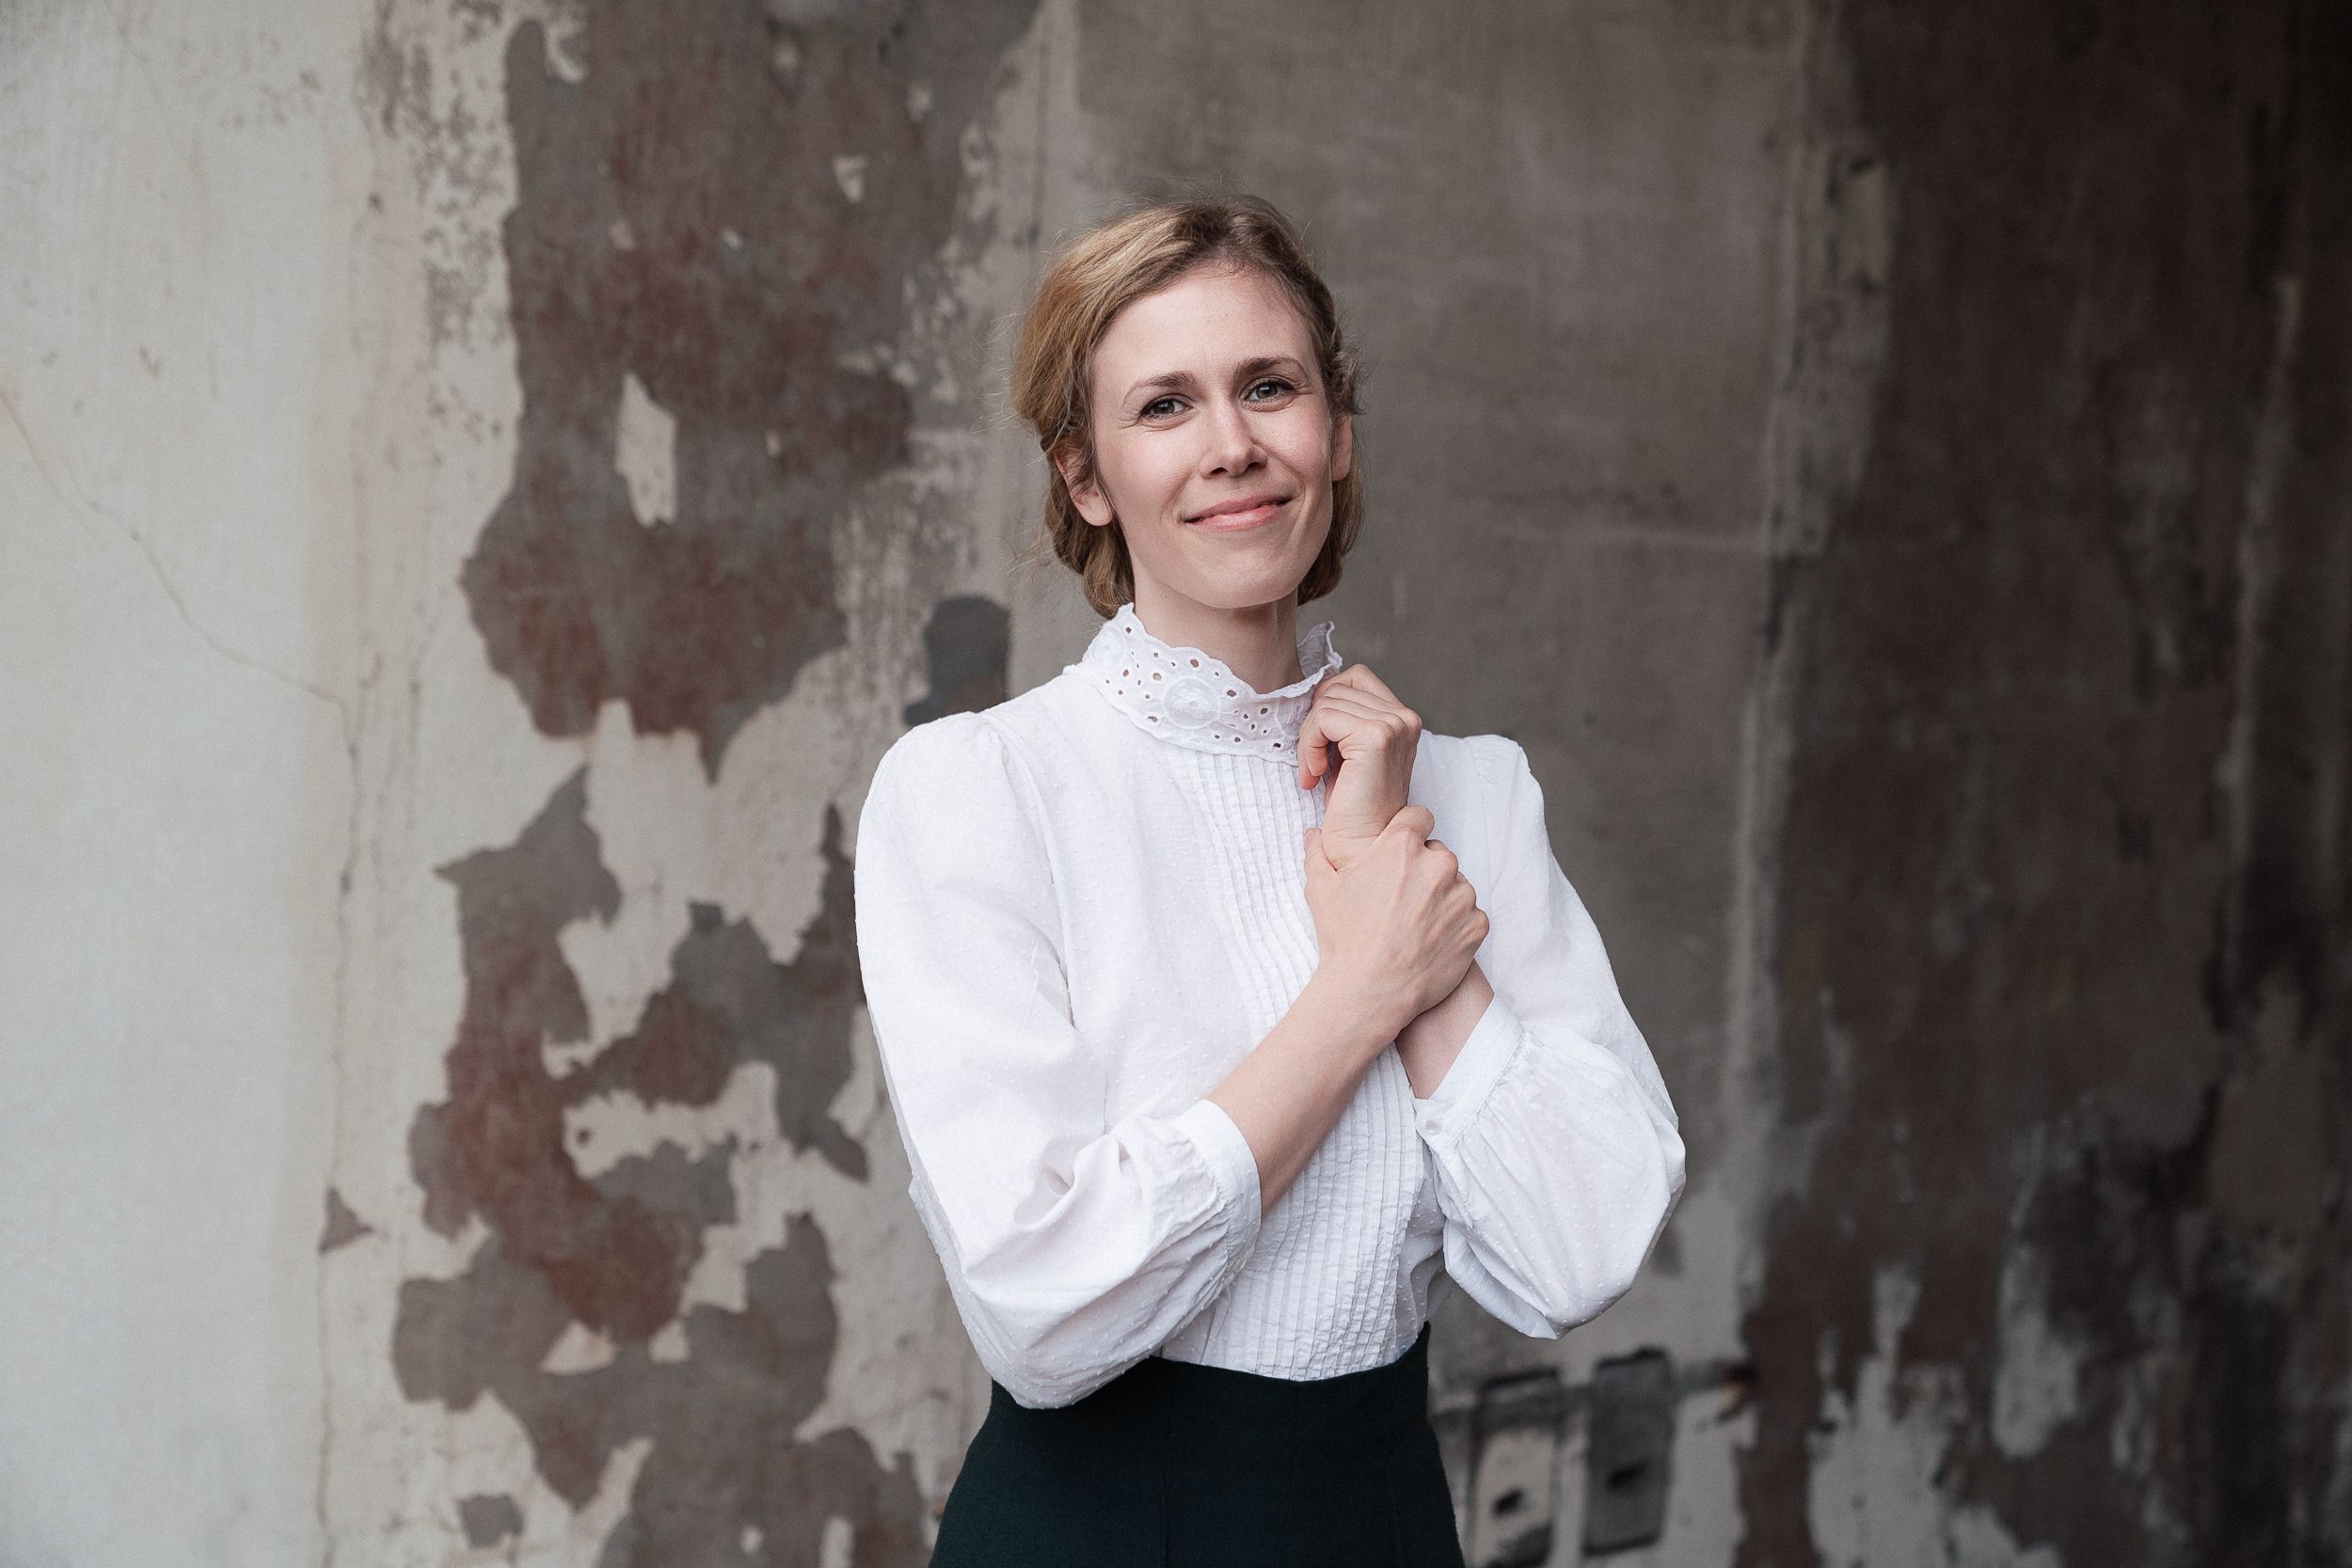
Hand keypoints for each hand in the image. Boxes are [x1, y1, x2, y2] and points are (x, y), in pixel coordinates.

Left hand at [1296, 664, 1420, 869]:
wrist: (1362, 846)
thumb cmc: (1352, 805)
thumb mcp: (1349, 751)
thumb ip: (1345, 717)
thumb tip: (1317, 688)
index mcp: (1402, 718)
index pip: (1354, 677)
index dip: (1328, 705)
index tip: (1323, 744)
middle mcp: (1405, 717)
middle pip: (1337, 686)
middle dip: (1315, 723)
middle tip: (1315, 762)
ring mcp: (1394, 725)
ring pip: (1326, 702)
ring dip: (1309, 739)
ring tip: (1315, 771)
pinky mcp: (1376, 736)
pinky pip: (1322, 718)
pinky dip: (1308, 746)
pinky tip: (1316, 774)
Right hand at [1302, 807, 1488, 1045]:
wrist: (1370, 992)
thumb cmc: (1344, 940)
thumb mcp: (1320, 890)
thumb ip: (1318, 853)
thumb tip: (1313, 833)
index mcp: (1401, 846)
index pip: (1419, 816)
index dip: (1409, 833)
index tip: (1401, 854)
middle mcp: (1437, 864)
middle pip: (1438, 853)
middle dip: (1423, 871)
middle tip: (1402, 900)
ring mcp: (1462, 895)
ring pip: (1456, 885)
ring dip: (1442, 898)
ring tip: (1415, 926)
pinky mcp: (1477, 924)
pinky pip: (1471, 915)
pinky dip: (1456, 926)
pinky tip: (1431, 942)